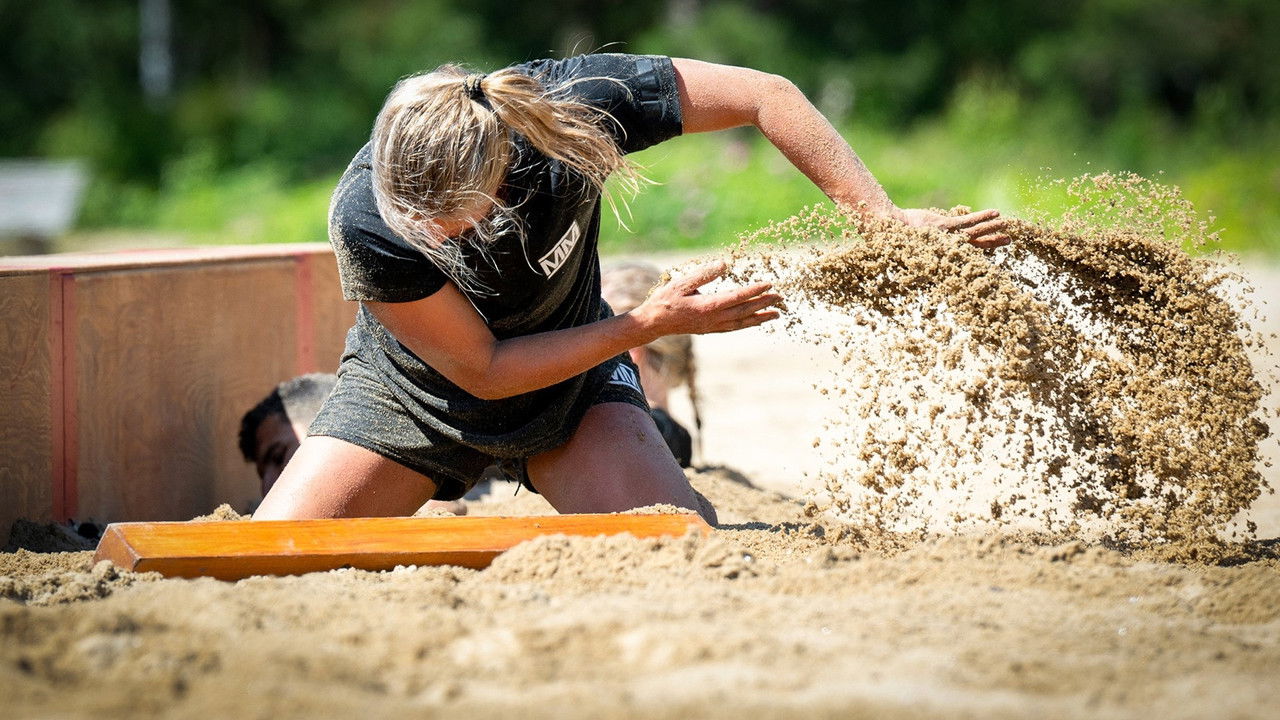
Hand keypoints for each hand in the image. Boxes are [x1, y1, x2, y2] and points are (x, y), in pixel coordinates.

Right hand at [632, 261, 781, 337]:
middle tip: (781, 297)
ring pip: (742, 322)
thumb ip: (703, 274)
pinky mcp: (710, 329)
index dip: (754, 291)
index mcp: (707, 306)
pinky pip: (734, 328)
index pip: (736, 297)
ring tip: (777, 313)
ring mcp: (712, 326)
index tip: (769, 284)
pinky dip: (748, 324)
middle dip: (763, 303)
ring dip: (760, 317)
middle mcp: (713, 319)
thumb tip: (724, 265)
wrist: (654, 323)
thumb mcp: (681, 283)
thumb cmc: (665, 300)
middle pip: (744, 311)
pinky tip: (756, 320)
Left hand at [896, 208, 1009, 248]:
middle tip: (1010, 240)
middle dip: (992, 242)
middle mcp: (947, 247)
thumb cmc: (897, 236)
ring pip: (974, 233)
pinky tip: (996, 213)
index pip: (966, 251)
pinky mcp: (944, 227)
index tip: (994, 245)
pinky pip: (967, 223)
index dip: (981, 247)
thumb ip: (926, 243)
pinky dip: (982, 217)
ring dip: (991, 229)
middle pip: (975, 245)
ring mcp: (946, 237)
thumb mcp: (914, 242)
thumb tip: (930, 244)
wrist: (888, 227)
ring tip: (1007, 227)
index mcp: (943, 251)